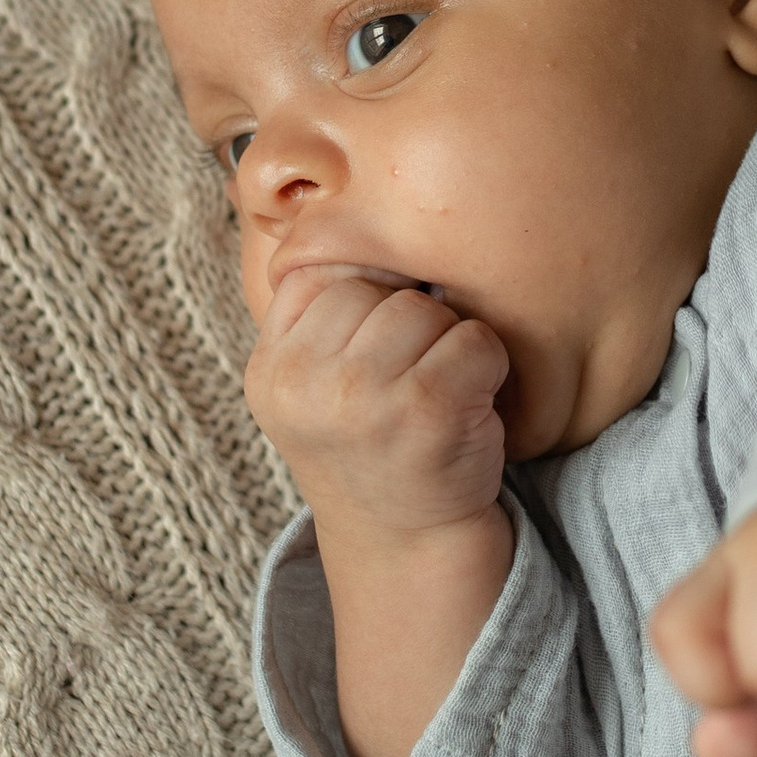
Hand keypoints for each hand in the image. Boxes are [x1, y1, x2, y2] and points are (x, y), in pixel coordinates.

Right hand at [246, 259, 511, 542]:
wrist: (410, 545)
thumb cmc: (373, 448)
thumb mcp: (313, 388)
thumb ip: (316, 315)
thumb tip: (352, 211)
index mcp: (269, 371)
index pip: (316, 270)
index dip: (363, 295)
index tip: (376, 346)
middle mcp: (304, 385)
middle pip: (376, 286)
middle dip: (409, 322)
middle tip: (410, 382)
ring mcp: (362, 399)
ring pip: (425, 309)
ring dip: (448, 344)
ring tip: (437, 394)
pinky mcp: (425, 412)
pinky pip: (474, 339)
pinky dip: (487, 367)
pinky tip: (468, 408)